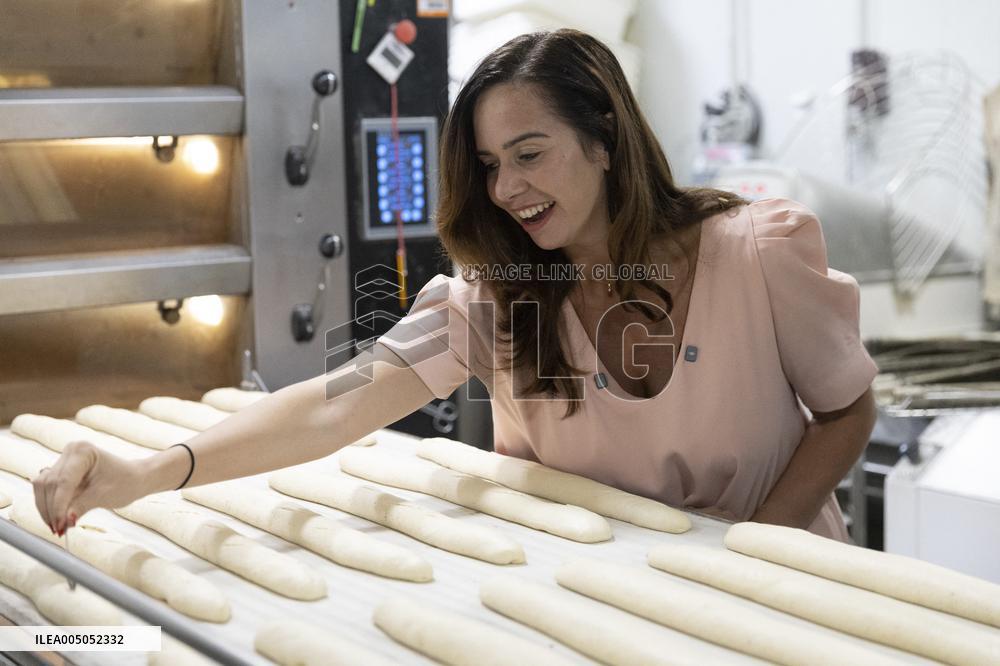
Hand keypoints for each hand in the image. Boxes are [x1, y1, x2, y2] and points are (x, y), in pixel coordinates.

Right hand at [32, 441, 146, 535]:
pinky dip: (49, 505)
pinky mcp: (61, 471)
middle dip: (51, 510)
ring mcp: (64, 460)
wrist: (134, 478)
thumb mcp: (103, 496)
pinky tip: (56, 520)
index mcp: (83, 451)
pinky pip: (46, 489)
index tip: (59, 526)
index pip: (63, 482)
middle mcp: (71, 452)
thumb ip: (80, 507)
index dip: (58, 506)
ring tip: (58, 528)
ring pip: (43, 487)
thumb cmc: (125, 483)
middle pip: (49, 484)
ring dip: (47, 509)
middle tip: (58, 530)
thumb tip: (62, 522)